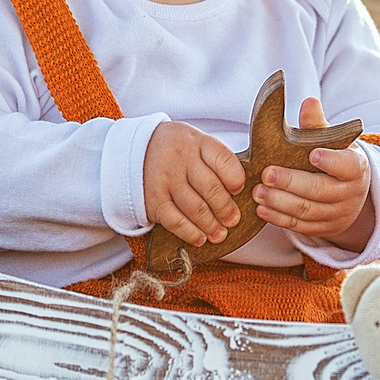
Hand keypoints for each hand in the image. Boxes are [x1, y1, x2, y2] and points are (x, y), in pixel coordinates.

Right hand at [143, 120, 245, 246]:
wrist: (136, 151)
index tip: (239, 190)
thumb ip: (218, 160)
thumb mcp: (197, 142)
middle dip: (226, 208)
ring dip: (211, 225)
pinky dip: (190, 233)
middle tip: (233, 220)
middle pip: (211, 188)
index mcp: (198, 142)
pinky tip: (200, 238)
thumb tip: (243, 189)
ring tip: (220, 234)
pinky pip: (175, 221)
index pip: (223, 160)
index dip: (236, 178)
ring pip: (195, 208)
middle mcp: (181, 160)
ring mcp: (166, 180)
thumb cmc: (178, 150)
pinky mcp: (154, 200)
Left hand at [255, 97, 374, 249]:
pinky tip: (262, 208)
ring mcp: (337, 214)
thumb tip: (309, 101)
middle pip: (319, 190)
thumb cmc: (336, 159)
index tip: (312, 154)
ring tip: (258, 191)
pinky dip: (279, 218)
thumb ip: (318, 124)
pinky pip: (300, 226)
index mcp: (355, 167)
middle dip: (291, 183)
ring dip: (280, 202)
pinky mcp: (324, 229)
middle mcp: (349, 194)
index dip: (331, 161)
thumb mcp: (333, 141)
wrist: (350, 193)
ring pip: (307, 211)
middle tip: (267, 174)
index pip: (346, 165)